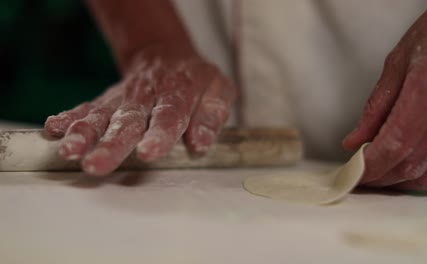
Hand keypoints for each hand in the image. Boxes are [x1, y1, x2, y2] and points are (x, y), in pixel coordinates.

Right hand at [45, 48, 236, 175]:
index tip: (147, 153)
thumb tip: (201, 143)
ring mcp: (123, 98)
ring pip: (102, 116)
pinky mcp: (107, 101)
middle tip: (96, 164)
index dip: (158, 135)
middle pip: (128, 121)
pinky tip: (54, 128)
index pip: (168, 116)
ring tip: (70, 151)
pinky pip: (87, 108)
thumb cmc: (195, 79)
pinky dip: (70, 118)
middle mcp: (146, 96)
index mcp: (177, 93)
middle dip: (111, 144)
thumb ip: (211, 115)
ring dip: (84, 134)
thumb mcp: (218, 90)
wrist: (166, 56)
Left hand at [343, 0, 426, 190]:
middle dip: (380, 178)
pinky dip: (424, 175)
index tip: (351, 174)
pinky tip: (407, 166)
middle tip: (358, 177)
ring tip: (378, 175)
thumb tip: (354, 141)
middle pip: (412, 165)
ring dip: (400, 182)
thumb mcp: (400, 60)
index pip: (396, 144)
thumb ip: (376, 106)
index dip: (370, 167)